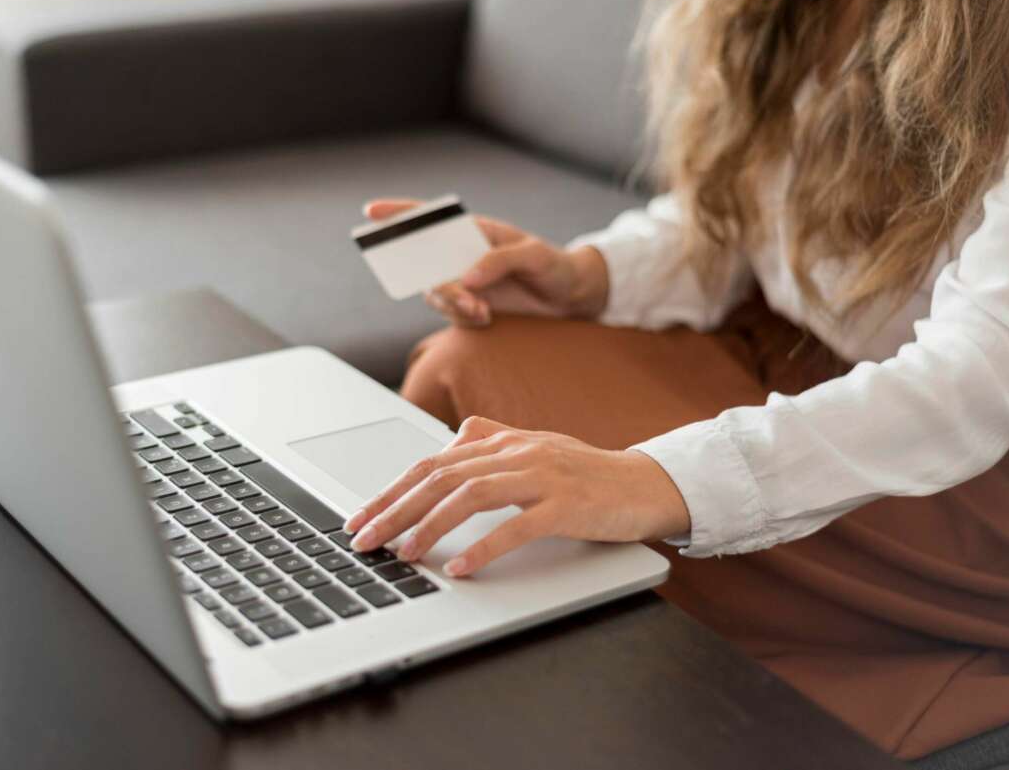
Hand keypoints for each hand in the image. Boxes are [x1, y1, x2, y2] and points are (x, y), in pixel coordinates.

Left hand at [343, 416, 690, 576]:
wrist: (647, 484)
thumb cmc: (588, 473)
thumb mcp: (536, 449)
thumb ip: (494, 441)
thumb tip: (451, 441)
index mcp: (504, 441)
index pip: (433, 462)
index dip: (392, 489)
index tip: (361, 517)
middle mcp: (517, 452)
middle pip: (441, 476)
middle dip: (395, 509)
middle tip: (364, 539)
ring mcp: (542, 476)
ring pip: (471, 495)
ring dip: (430, 525)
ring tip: (404, 554)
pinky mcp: (566, 505)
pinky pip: (517, 526)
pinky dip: (483, 548)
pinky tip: (460, 567)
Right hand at [363, 199, 608, 326]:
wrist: (571, 299)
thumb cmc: (555, 266)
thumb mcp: (535, 256)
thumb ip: (501, 260)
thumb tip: (467, 277)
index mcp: (473, 231)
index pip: (429, 219)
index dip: (399, 213)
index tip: (372, 211)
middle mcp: (461, 255)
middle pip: (425, 263)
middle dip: (438, 283)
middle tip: (464, 298)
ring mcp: (463, 282)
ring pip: (435, 294)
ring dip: (452, 305)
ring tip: (482, 312)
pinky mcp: (469, 307)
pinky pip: (452, 315)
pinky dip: (465, 319)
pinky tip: (488, 318)